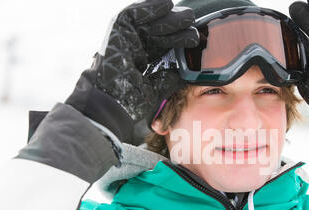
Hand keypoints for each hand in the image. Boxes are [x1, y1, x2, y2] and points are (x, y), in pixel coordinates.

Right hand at [66, 0, 198, 144]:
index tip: (194, 39)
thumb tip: (185, 73)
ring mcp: (127, 38)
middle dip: (178, 26)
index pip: (166, 45)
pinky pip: (133, 14)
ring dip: (169, 17)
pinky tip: (167, 5)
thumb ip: (171, 79)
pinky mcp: (117, 30)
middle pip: (160, 31)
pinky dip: (149, 8)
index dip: (180, 39)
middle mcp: (137, 47)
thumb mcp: (158, 88)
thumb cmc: (131, 99)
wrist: (113, 101)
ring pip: (150, 21)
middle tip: (193, 23)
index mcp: (146, 61)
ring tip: (186, 16)